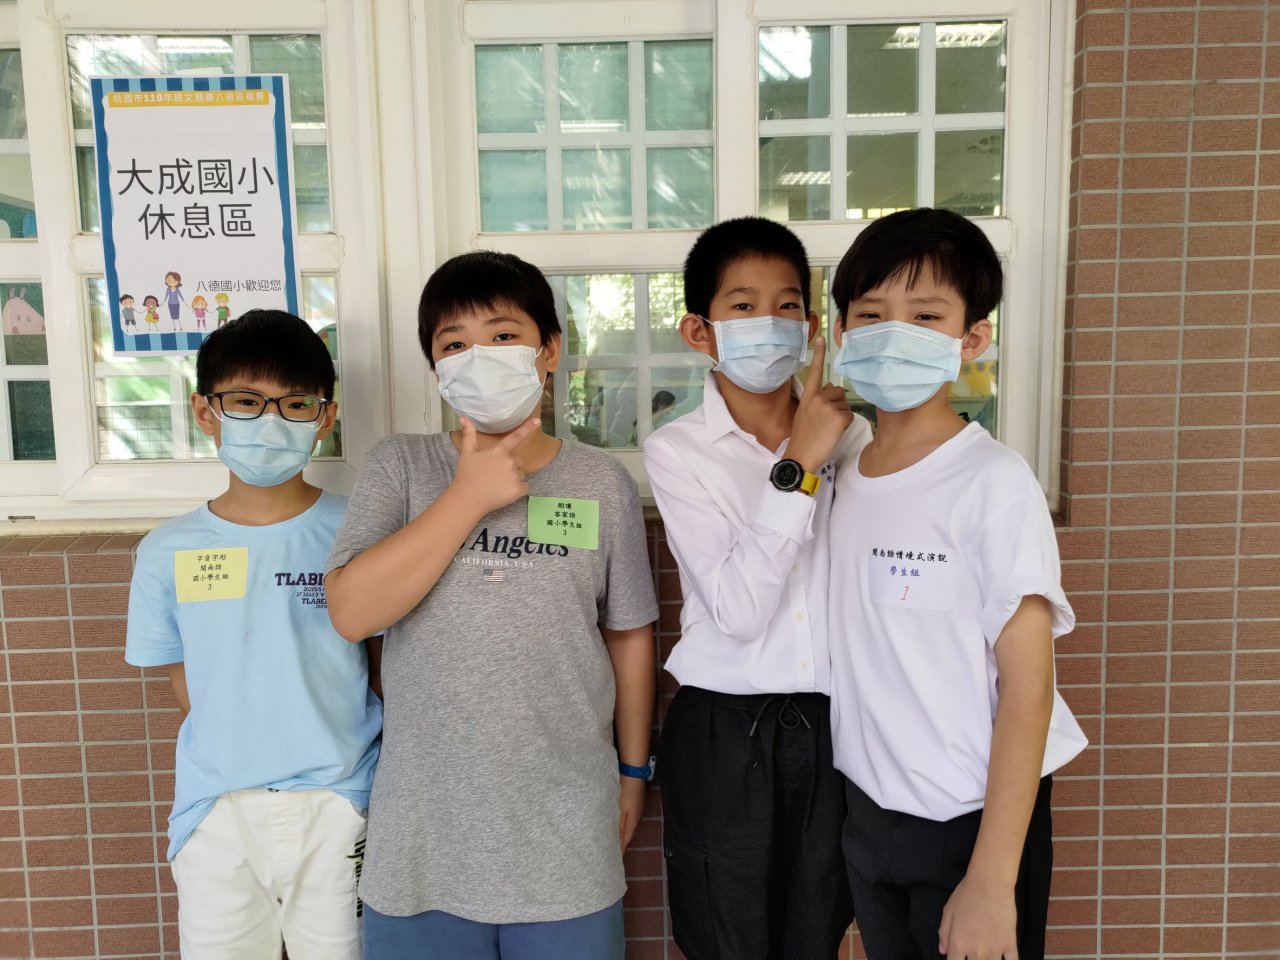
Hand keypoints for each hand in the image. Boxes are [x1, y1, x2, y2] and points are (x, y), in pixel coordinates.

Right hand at [450, 416, 541, 516]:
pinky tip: (503, 492)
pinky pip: (524, 487)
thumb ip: (469, 434)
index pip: (516, 437)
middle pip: (518, 461)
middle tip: (495, 474)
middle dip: (510, 466)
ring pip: (521, 475)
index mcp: (499, 450)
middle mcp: (510, 461)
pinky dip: (517, 490)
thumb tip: (463, 417)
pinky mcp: (518, 490)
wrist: (468, 499)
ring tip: (497, 484)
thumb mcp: (466, 453)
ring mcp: (515, 476)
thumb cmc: (466, 475)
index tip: (539, 421)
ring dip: (513, 478)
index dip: (528, 428)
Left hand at [618, 776, 645, 850]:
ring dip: (624, 834)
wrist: (633, 774)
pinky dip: (625, 825)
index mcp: (633, 822)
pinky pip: (630, 819)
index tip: (616, 859)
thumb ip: (619, 827)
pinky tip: (621, 824)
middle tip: (616, 852)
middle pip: (629, 835)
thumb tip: (619, 843)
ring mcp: (637, 810)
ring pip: (630, 827)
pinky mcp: (636, 803)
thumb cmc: (625, 793)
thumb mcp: (620, 811)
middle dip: (623, 844)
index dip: (621, 849)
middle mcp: (637, 817)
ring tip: (617, 841)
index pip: (626, 840)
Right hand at [786, 336, 853, 472]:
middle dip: (838, 403)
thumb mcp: (804, 414)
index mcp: (808, 396)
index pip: (815, 372)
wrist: (801, 455)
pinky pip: (849, 415)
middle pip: (839, 391)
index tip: (822, 338)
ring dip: (842, 415)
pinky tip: (834, 432)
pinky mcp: (838, 416)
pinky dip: (845, 424)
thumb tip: (831, 391)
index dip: (819, 355)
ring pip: (845, 404)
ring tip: (828, 428)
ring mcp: (828, 406)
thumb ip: (816, 401)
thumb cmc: (803, 437)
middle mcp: (817, 397)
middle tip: (827, 420)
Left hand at [939, 873, 1017, 959]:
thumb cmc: (966, 895)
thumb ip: (944, 933)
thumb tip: (943, 951)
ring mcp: (995, 951)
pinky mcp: (1010, 945)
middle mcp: (976, 952)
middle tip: (973, 953)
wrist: (991, 884)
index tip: (957, 957)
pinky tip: (1004, 958)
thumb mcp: (948, 911)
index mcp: (958, 944)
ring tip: (986, 955)